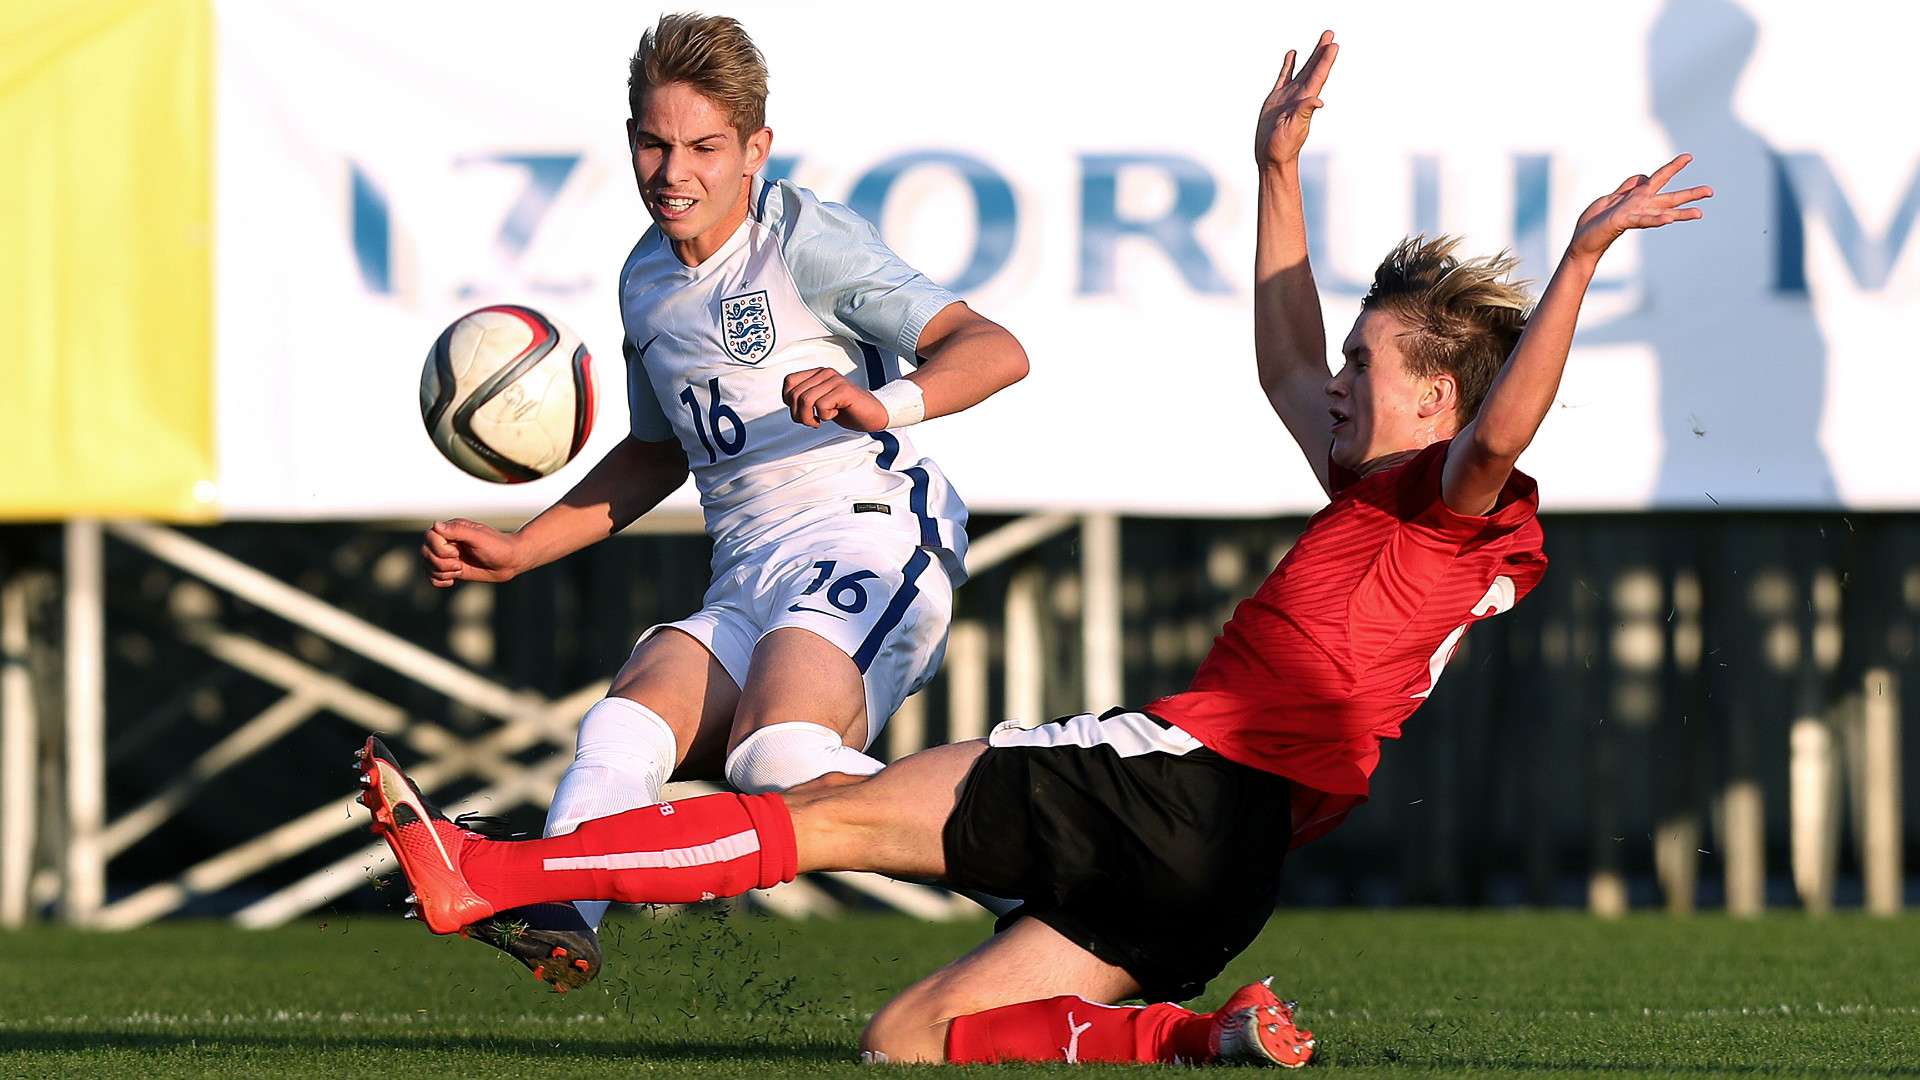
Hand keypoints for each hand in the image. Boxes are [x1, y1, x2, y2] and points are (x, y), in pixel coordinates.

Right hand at [420, 518, 524, 587]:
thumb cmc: (497, 546)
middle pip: (426, 553)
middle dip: (442, 563)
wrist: (510, 561)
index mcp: (451, 529)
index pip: (429, 537)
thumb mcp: (479, 537)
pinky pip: (432, 576)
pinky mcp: (451, 568)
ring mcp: (448, 555)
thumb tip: (436, 525)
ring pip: (427, 565)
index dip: (440, 548)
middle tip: (460, 564)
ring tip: (460, 569)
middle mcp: (446, 541)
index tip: (457, 552)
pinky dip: (439, 580)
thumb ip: (458, 530)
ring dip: (442, 572)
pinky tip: (452, 580)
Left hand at [781, 368, 887, 430]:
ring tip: (819, 420)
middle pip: (794, 394)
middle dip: (798, 414)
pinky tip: (834, 415)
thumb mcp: (820, 401)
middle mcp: (825, 373)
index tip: (800, 411)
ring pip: (805, 400)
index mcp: (818, 373)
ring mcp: (835, 380)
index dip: (788, 400)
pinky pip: (821, 405)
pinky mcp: (843, 390)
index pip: (789, 382)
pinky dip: (824, 416)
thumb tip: (788, 401)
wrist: (873, 414)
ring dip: (809, 417)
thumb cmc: (848, 409)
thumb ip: (805, 397)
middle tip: (811, 421)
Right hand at [1255, 30, 1337, 170]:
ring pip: (1302, 69)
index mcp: (1305, 101)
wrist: (1271, 157)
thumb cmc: (1283, 147)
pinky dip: (1289, 65)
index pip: (1318, 76)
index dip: (1326, 60)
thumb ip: (1304, 112)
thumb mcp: (1294, 129)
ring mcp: (1288, 96)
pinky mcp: (1275, 99)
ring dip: (1311, 55)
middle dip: (1322, 51)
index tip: (1334, 45)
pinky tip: (1293, 54)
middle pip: (1314, 68)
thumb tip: (1319, 100)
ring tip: (1321, 41)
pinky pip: (1284, 77)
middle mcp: (1300, 96)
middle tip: (1330, 34)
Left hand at [1569, 154, 1712, 260]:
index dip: (1673, 167)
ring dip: (1681, 213)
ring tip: (1700, 213)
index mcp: (1639, 198)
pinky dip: (1656, 219)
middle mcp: (1641, 207)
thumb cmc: (1597, 221)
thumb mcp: (1612, 197)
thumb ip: (1629, 187)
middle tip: (1711, 191)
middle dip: (1690, 195)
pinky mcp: (1623, 221)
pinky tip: (1669, 220)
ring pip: (1661, 212)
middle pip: (1670, 198)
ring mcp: (1634, 214)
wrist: (1582, 240)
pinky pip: (1643, 220)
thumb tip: (1644, 176)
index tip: (1689, 156)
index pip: (1659, 179)